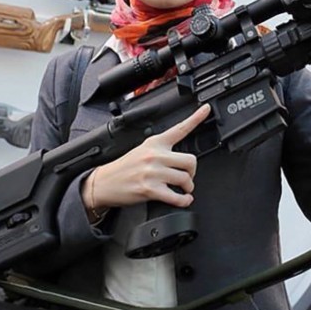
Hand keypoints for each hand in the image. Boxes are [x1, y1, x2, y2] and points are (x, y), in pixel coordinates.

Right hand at [81, 104, 210, 210]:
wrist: (103, 183)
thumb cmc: (123, 168)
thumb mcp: (142, 150)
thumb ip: (161, 150)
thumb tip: (180, 159)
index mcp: (155, 143)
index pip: (179, 128)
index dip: (196, 117)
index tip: (206, 108)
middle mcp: (155, 155)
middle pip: (190, 161)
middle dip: (193, 172)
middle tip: (188, 177)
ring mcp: (153, 172)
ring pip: (185, 179)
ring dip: (188, 187)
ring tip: (183, 189)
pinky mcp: (150, 189)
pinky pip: (177, 197)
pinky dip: (184, 201)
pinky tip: (183, 199)